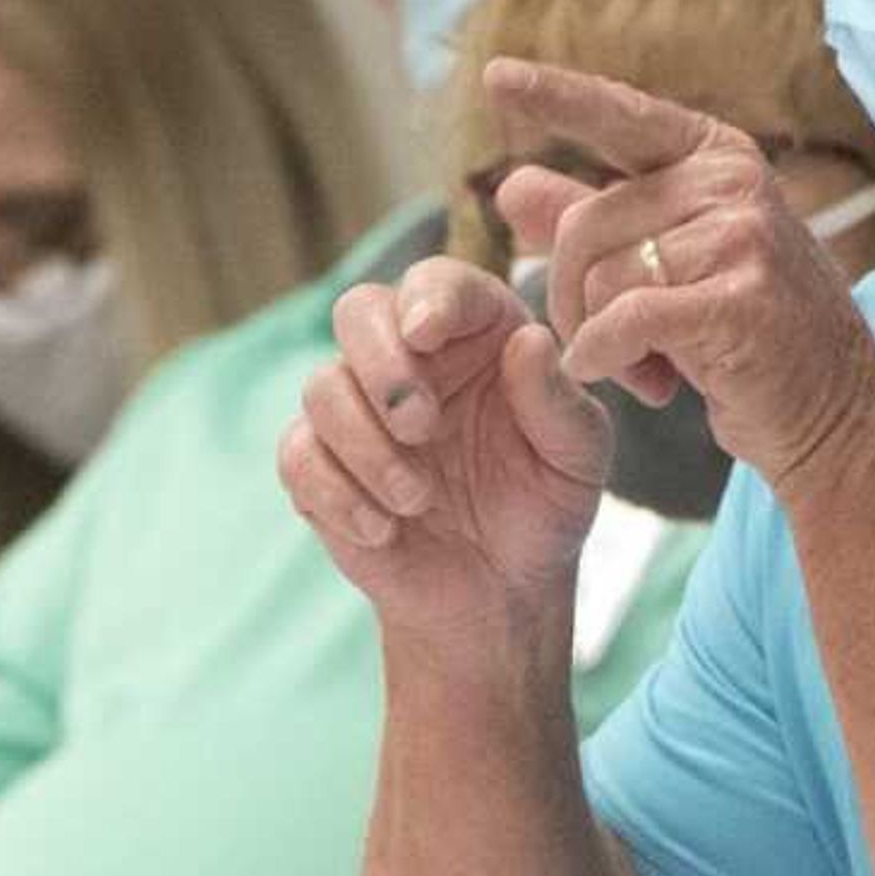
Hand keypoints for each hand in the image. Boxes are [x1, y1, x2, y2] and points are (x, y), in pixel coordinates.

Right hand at [279, 235, 611, 640]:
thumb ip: (558, 402)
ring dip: (366, 446)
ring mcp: (357, 409)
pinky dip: (337, 494)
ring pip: (322, 388)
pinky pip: (298, 456)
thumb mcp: (576, 460)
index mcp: (474, 334)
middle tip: (421, 427)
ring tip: (417, 500)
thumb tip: (529, 342)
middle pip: (357, 311)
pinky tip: (382, 531)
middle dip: (381, 365)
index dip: (427, 298)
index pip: (436, 284)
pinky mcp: (320, 464)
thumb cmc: (543, 507)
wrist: (498, 591)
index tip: (427, 332)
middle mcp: (408, 358)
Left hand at [487, 58, 874, 494]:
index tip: (495, 76)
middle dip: (571, 296)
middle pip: (584, 223)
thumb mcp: (665, 264)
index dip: (555, 96)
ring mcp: (743, 236)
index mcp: (714, 157)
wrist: (833, 408)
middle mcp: (731, 182)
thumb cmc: (745, 332)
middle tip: (604, 342)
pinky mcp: (741, 299)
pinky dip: (607, 355)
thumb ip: (591, 219)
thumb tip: (510, 185)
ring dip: (600, 338)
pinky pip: (627, 318)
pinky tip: (635, 383)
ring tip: (647, 369)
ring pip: (603, 276)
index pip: (619, 115)